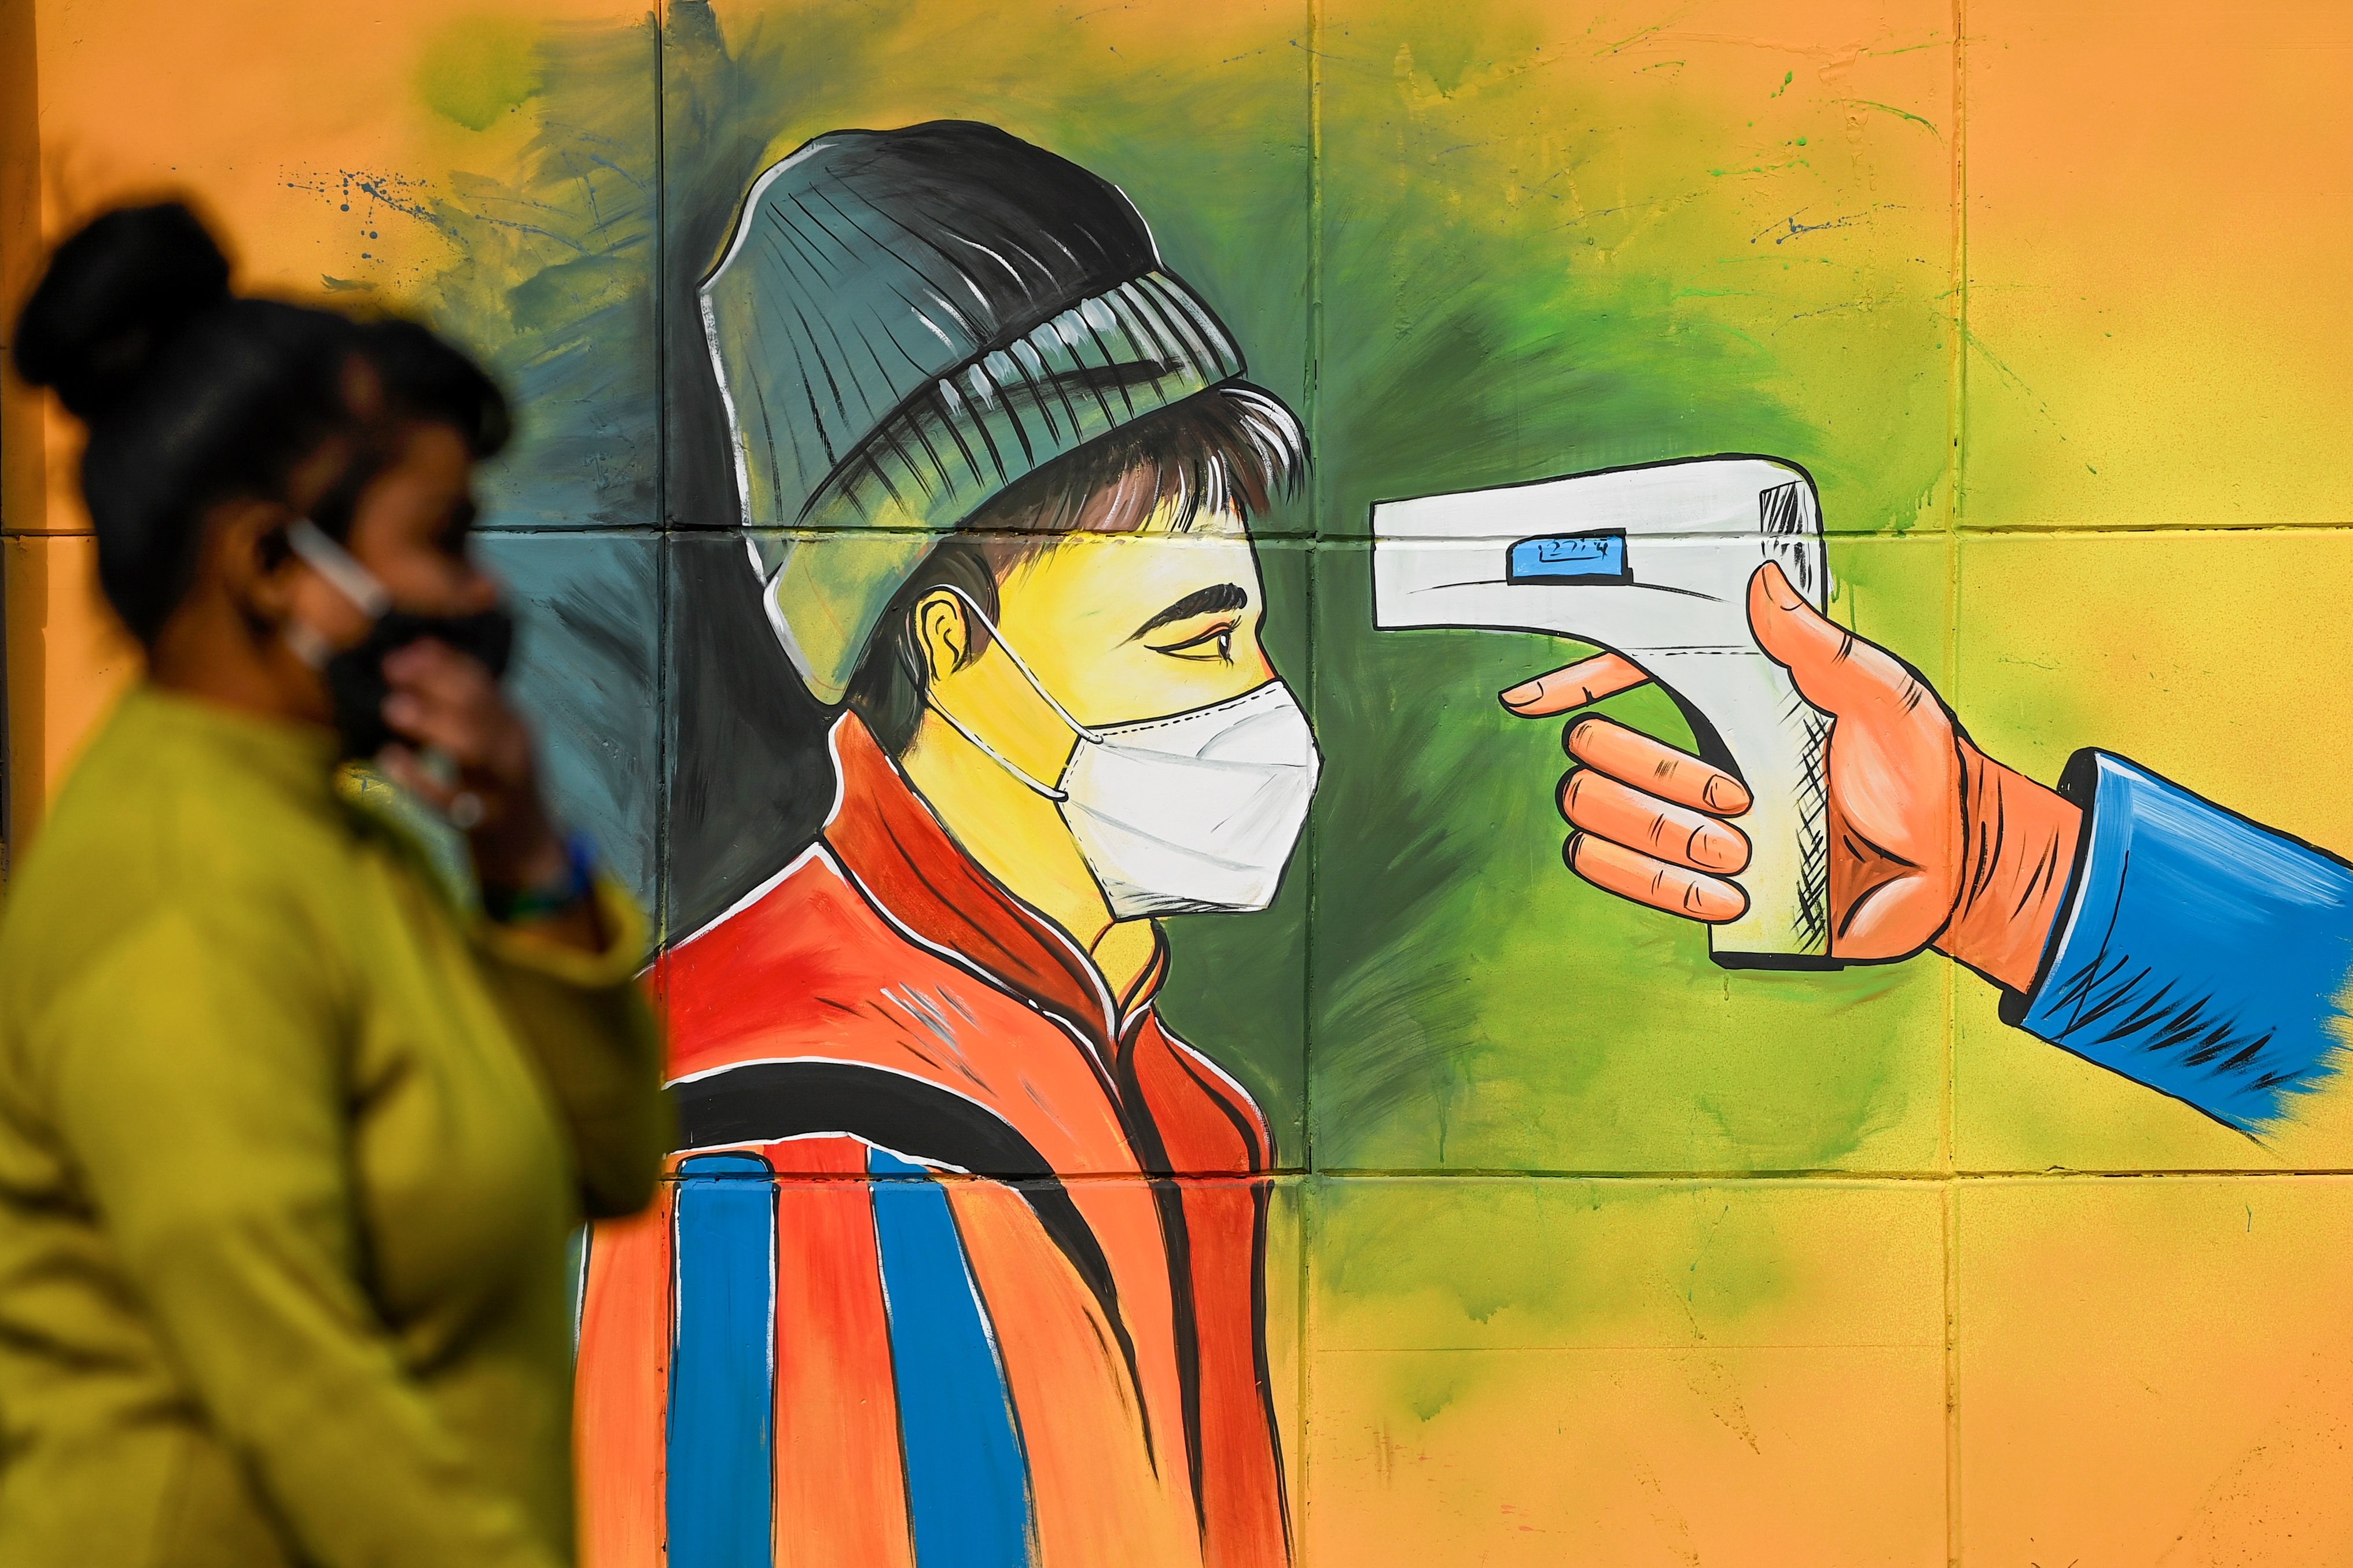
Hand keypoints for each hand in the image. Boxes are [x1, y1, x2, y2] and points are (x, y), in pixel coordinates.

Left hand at [375, 638, 569, 899]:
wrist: (527, 849)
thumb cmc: (492, 784)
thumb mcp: (487, 739)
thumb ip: (459, 702)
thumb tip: (415, 650)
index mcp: (511, 721)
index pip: (481, 681)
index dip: (441, 662)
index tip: (399, 653)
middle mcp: (513, 746)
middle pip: (482, 708)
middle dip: (438, 684)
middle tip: (391, 670)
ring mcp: (505, 783)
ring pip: (477, 748)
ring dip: (434, 724)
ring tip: (392, 709)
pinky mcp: (490, 819)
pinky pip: (455, 799)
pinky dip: (421, 779)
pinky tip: (389, 761)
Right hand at [1499, 561, 2080, 990]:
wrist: (1951, 869)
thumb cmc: (1924, 773)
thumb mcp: (1887, 698)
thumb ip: (1825, 648)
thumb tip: (1763, 583)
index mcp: (1725, 707)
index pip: (1624, 679)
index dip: (1570, 680)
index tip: (1529, 698)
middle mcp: (1690, 761)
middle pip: (1592, 756)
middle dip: (1653, 775)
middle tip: (1737, 798)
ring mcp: (1684, 826)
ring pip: (1593, 817)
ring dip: (1662, 834)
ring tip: (1738, 849)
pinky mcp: (1694, 889)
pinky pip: (1624, 882)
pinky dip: (1665, 887)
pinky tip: (1727, 893)